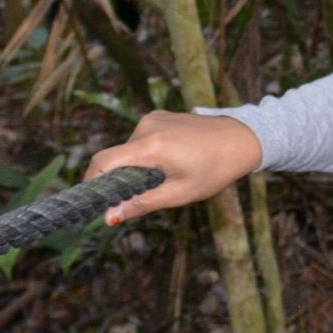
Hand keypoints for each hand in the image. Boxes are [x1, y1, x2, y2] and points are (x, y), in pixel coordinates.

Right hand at [86, 110, 262, 225]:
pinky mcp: (158, 115)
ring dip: (136, 168)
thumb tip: (109, 217)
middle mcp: (146, 126)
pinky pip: (140, 140)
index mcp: (150, 146)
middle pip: (115, 158)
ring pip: (129, 150)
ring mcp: (152, 118)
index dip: (90, 183)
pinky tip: (171, 163)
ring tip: (167, 178)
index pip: (103, 162)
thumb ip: (141, 204)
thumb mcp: (178, 194)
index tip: (91, 202)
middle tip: (139, 198)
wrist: (241, 138)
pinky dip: (145, 156)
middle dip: (119, 180)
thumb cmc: (214, 170)